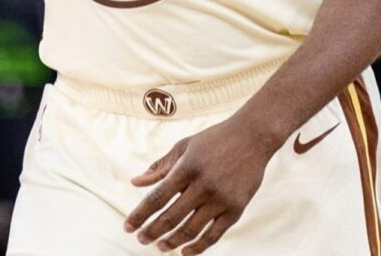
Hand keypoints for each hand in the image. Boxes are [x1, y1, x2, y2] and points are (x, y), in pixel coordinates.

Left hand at [124, 115, 277, 252]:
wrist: (252, 137)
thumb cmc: (213, 140)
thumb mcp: (184, 146)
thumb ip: (160, 167)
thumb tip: (135, 183)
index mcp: (187, 167)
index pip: (157, 198)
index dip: (140, 215)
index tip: (127, 227)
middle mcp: (203, 185)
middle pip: (171, 217)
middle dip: (152, 231)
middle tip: (141, 239)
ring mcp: (221, 199)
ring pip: (191, 230)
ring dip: (172, 242)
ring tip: (160, 247)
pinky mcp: (236, 209)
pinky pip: (214, 235)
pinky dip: (198, 247)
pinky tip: (184, 252)